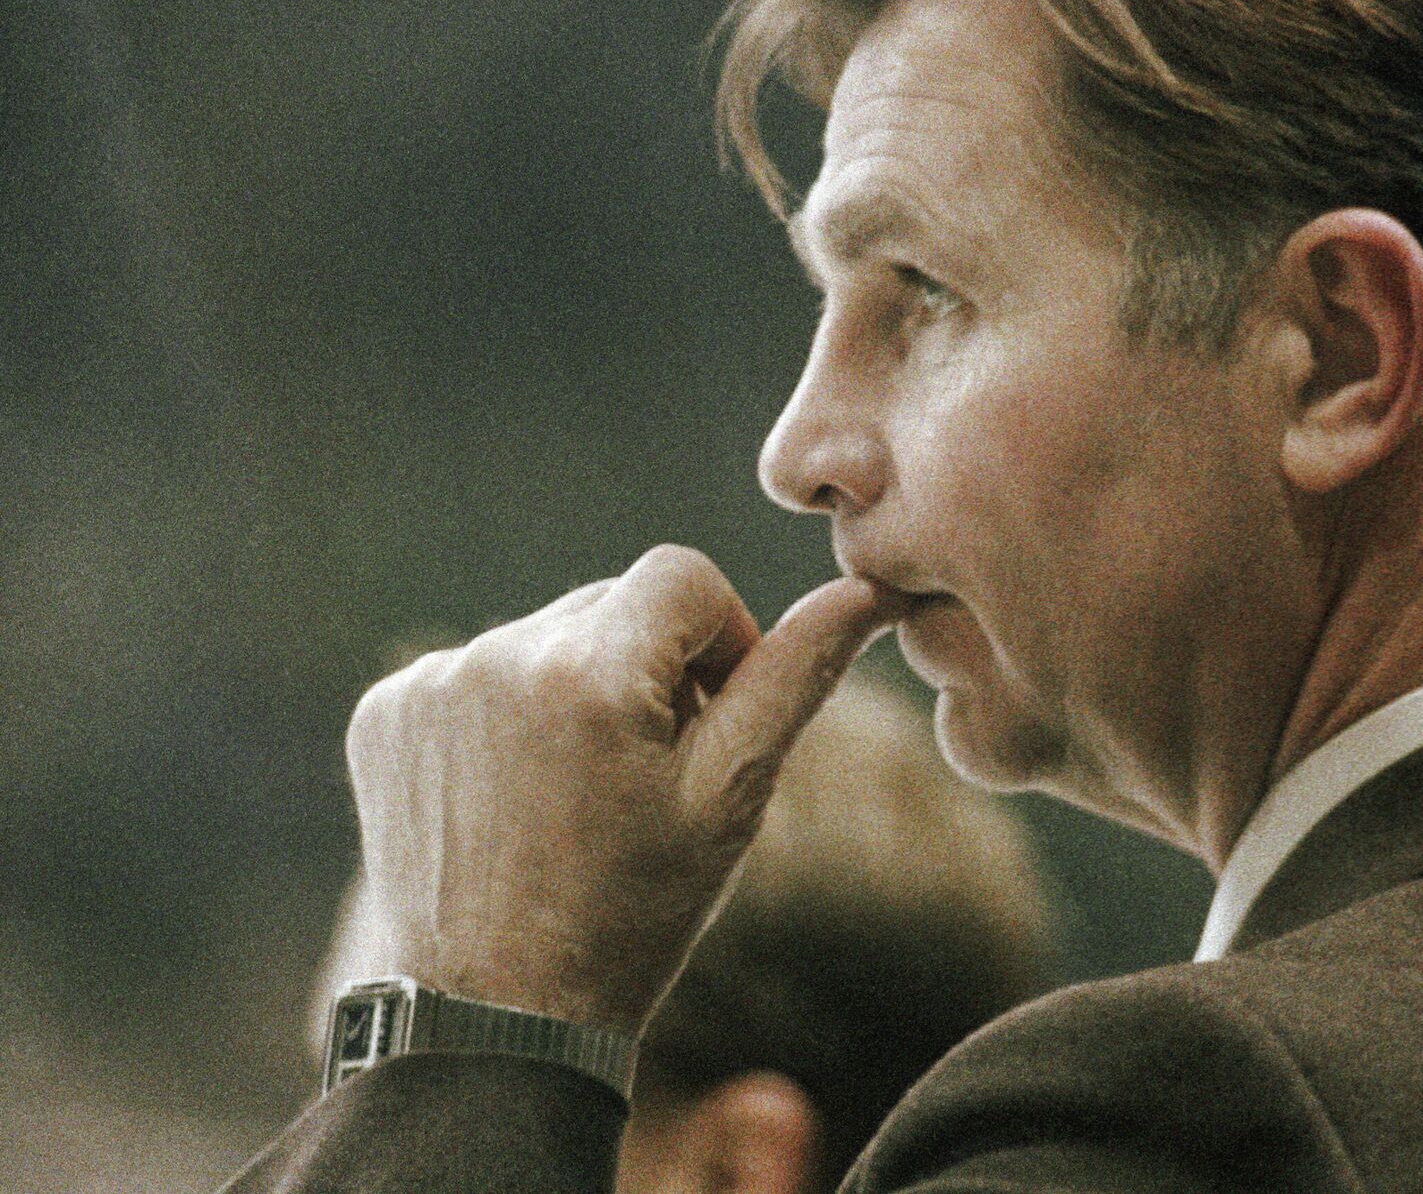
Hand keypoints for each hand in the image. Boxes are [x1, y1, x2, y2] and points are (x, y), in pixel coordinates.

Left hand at [343, 546, 906, 1032]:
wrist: (487, 1021)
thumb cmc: (629, 917)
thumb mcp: (729, 800)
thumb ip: (790, 680)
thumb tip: (861, 591)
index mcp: (593, 674)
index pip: (683, 577)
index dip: (720, 639)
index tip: (710, 720)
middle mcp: (499, 657)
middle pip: (614, 602)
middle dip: (650, 666)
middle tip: (651, 771)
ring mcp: (430, 685)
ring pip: (548, 636)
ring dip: (581, 687)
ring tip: (579, 793)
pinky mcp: (384, 713)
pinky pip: (477, 673)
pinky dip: (510, 714)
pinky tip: (519, 796)